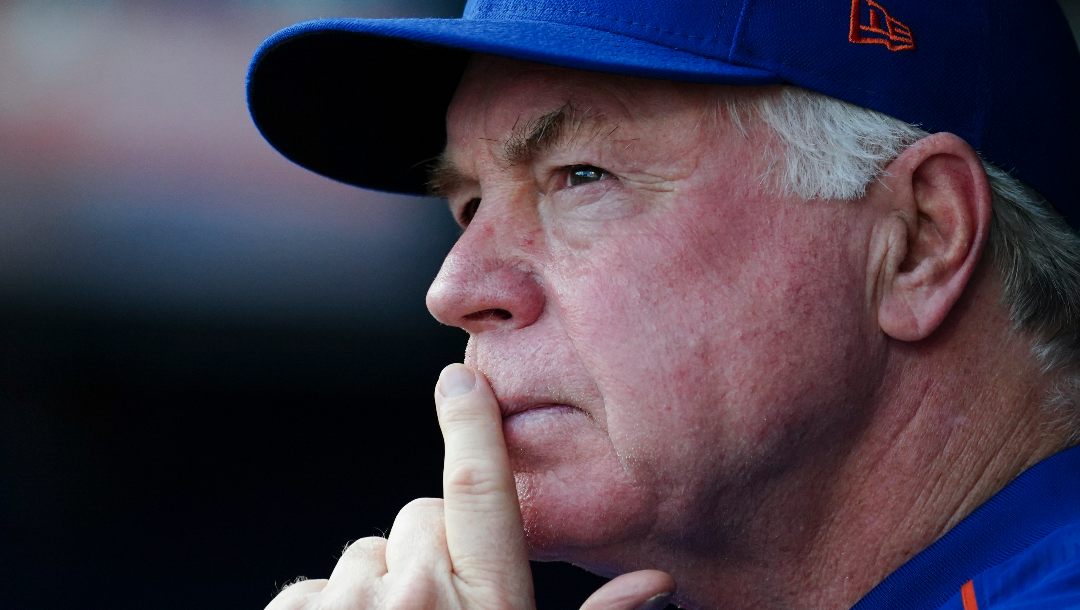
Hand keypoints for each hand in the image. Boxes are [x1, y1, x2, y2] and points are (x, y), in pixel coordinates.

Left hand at [266, 363, 674, 609]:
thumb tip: (658, 582)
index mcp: (485, 606)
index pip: (481, 489)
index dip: (473, 424)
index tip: (460, 379)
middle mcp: (415, 597)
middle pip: (420, 514)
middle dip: (430, 545)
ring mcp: (347, 608)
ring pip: (364, 552)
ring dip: (377, 586)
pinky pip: (311, 585)